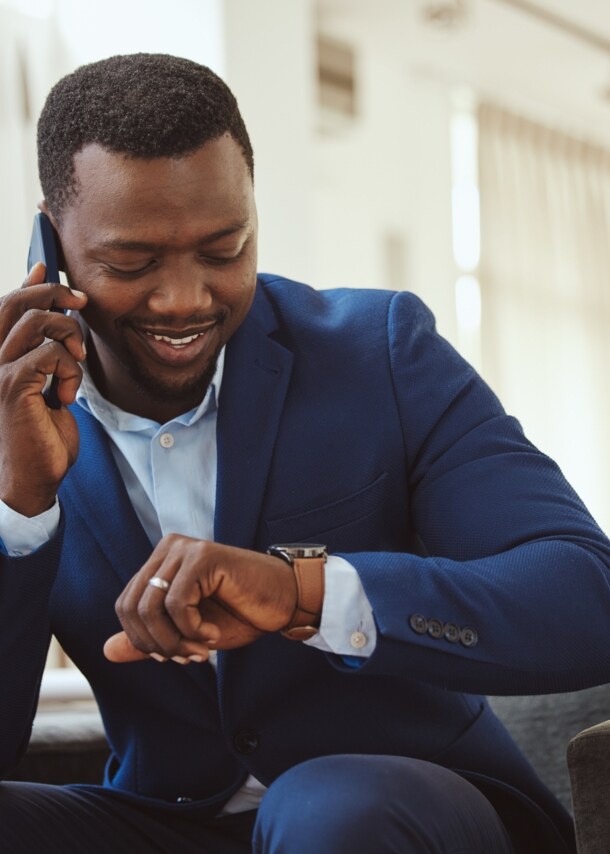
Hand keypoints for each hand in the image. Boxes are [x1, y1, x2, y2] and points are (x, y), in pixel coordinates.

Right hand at [0, 262, 86, 514]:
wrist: (32, 476)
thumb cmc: (40, 433)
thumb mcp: (46, 384)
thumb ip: (45, 349)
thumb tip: (56, 315)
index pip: (6, 304)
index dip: (31, 283)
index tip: (54, 271)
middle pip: (16, 303)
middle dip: (54, 294)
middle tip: (81, 303)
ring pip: (36, 324)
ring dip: (68, 338)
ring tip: (76, 365)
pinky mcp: (11, 386)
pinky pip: (49, 354)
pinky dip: (69, 369)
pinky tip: (67, 394)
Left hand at [104, 535, 297, 663]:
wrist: (283, 602)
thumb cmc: (239, 614)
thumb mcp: (187, 634)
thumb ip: (150, 640)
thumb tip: (106, 652)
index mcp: (160, 562)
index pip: (125, 606)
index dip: (142, 640)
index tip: (173, 656)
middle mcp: (167, 548)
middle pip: (132, 608)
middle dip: (157, 644)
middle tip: (189, 657)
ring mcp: (184, 549)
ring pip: (151, 608)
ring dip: (175, 640)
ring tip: (201, 650)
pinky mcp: (203, 556)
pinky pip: (177, 603)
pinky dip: (192, 629)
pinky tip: (213, 633)